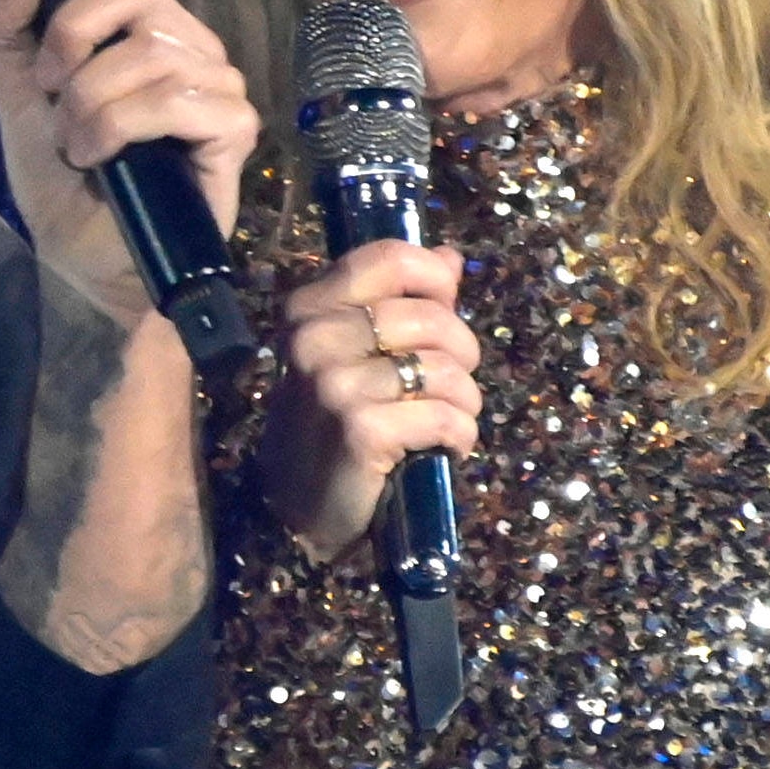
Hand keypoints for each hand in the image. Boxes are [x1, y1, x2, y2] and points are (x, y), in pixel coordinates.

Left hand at [0, 0, 259, 317]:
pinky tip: (104, 157)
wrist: (80, 257)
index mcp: (133, 20)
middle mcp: (181, 39)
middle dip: (73, 42)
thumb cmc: (59, 178)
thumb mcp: (14, 92)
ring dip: (92, 102)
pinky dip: (124, 125)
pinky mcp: (233, 128)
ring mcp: (214, 82)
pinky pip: (179, 99)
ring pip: (152, 51)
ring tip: (76, 145)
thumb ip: (7, 24)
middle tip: (54, 96)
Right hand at [257, 239, 481, 558]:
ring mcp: (334, 383)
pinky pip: (445, 415)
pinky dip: (460, 435)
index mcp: (309, 308)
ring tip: (445, 421)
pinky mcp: (360, 427)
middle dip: (461, 355)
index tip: (446, 308)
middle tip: (449, 386)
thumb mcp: (357, 355)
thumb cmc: (336, 425)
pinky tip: (444, 448)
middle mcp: (314, 338)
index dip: (435, 279)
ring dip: (464, 402)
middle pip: (431, 316)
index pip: (390, 258)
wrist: (305, 509)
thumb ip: (401, 302)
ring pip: (445, 368)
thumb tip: (450, 259)